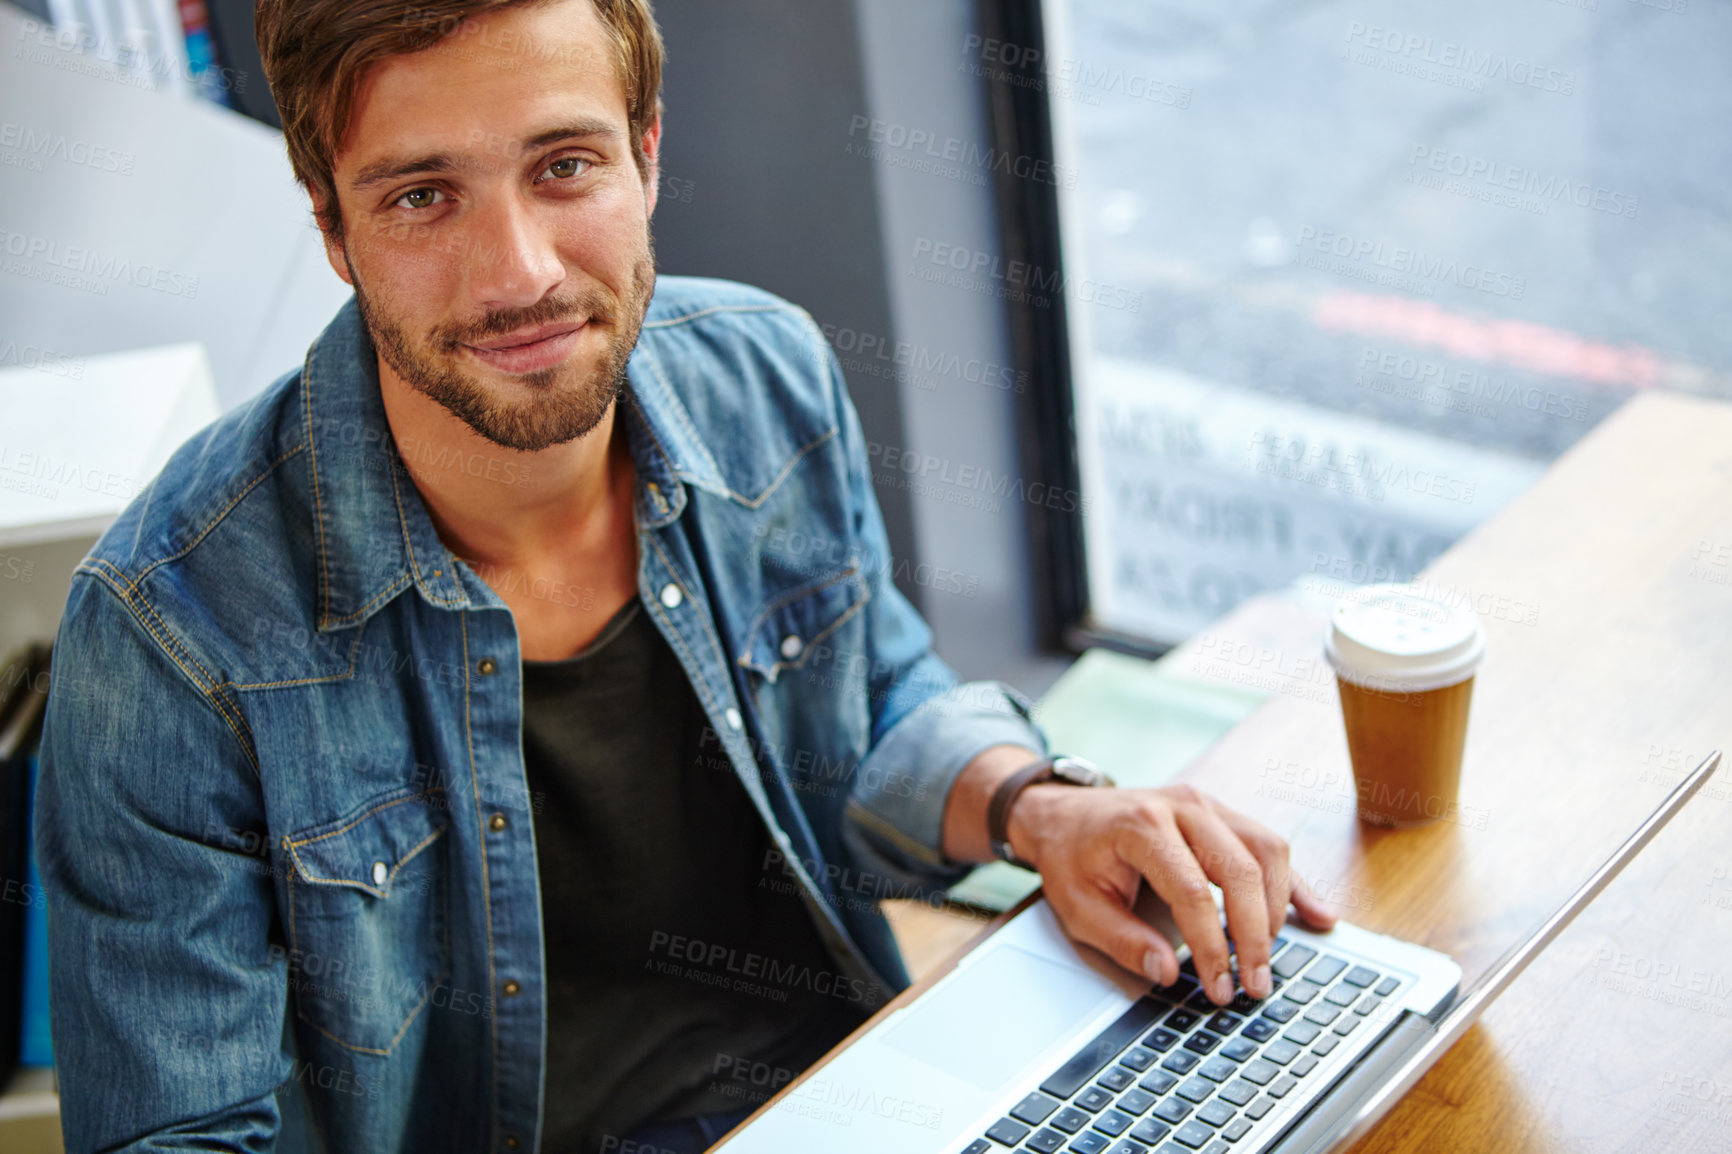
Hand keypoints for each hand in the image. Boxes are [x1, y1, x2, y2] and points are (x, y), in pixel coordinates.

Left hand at [1005, 782, 1337, 1005]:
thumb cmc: (1072, 856)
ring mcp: (1207, 805)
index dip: (1211, 945)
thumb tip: (1167, 972)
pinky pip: (1269, 846)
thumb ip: (1122, 941)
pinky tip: (1317, 916)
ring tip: (1267, 959)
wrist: (1065, 812)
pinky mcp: (1223, 814)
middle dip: (1254, 935)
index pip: (1192, 891)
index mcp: (1142, 826)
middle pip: (1241, 871)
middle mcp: (1182, 807)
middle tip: (1255, 983)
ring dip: (1277, 910)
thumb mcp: (1078, 906)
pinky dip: (1294, 884)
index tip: (1218, 986)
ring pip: (1266, 852)